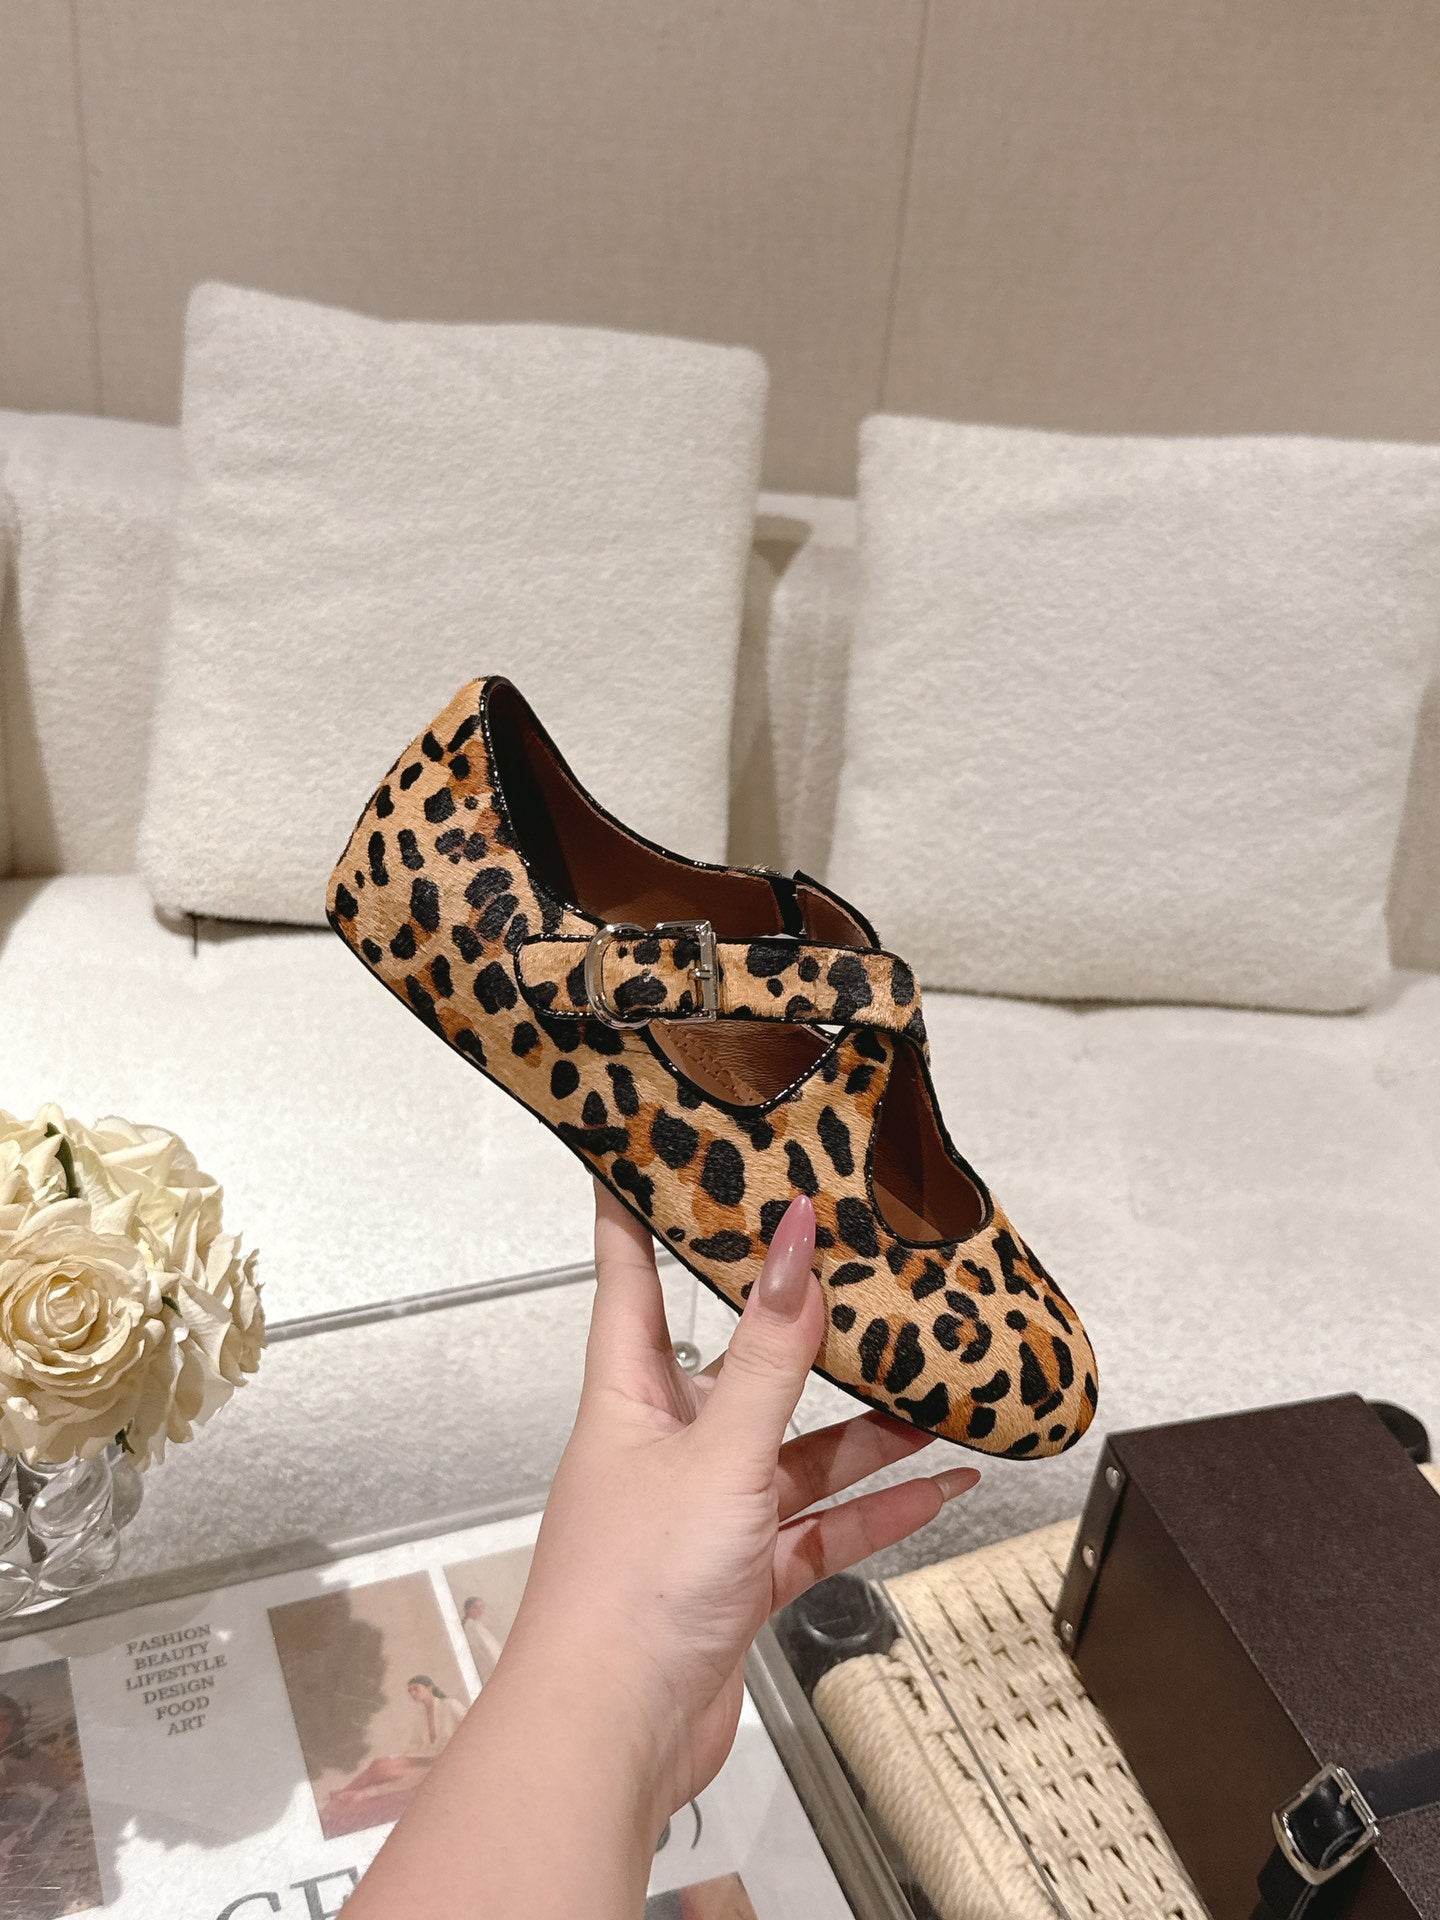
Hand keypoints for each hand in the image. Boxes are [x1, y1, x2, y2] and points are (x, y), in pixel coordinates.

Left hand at [507, 1181, 980, 1824]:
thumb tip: (795, 1246)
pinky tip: (937, 1488)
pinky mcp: (740, 1577)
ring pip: (795, 1450)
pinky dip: (876, 1509)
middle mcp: (663, 1447)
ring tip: (933, 1391)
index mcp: (628, 1399)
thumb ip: (769, 1356)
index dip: (641, 1210)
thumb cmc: (625, 1596)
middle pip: (738, 1363)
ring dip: (864, 1428)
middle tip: (855, 1271)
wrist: (611, 1740)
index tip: (657, 1150)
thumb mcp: (717, 1455)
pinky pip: (820, 1527)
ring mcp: (704, 1514)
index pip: (628, 1276)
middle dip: (801, 1326)